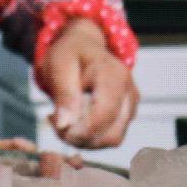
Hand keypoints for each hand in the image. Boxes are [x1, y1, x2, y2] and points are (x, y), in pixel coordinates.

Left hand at [38, 18, 137, 148]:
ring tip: (62, 120)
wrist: (83, 47)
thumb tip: (65, 125)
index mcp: (114, 75)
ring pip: (112, 139)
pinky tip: (73, 121)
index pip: (105, 114)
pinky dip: (90, 136)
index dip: (82, 130)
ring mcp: (131, 106)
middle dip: (81, 138)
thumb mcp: (58, 66)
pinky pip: (110, 136)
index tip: (58, 128)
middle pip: (112, 134)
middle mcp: (129, 93)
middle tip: (54, 123)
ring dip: (84, 140)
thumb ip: (64, 94)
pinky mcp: (126, 115)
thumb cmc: (69, 54)